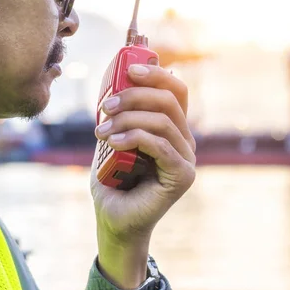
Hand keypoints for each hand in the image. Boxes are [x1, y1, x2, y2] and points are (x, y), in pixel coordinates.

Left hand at [91, 64, 195, 289]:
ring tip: (101, 131)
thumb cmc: (112, 181)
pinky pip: (161, 146)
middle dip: (135, 95)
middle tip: (105, 106)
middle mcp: (185, 141)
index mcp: (173, 129)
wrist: (113, 220)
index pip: (176, 91)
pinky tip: (112, 143)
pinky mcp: (183, 176)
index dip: (157, 74)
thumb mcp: (112, 137)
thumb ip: (120, 112)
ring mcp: (187, 159)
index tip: (129, 69)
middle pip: (170, 100)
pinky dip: (135, 139)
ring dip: (128, 119)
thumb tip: (118, 76)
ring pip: (164, 121)